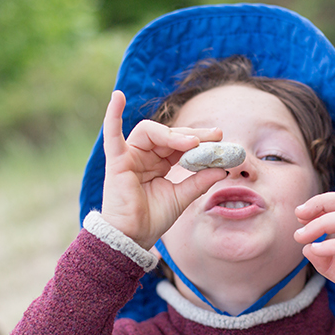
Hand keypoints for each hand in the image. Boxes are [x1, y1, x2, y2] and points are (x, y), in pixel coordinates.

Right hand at [100, 91, 226, 249]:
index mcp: (159, 162)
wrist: (134, 237)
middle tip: (215, 135)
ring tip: (193, 143)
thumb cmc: (153, 218)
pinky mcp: (117, 161)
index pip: (181, 144)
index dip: (200, 140)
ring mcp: (129, 156)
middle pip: (169, 134)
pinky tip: (117, 97)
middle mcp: (144, 155)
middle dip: (193, 134)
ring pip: (151, 132)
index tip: (220, 140)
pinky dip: (113, 115)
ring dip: (173, 134)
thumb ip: (200, 181)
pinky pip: (111, 134)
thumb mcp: (182, 197)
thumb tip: (222, 168)